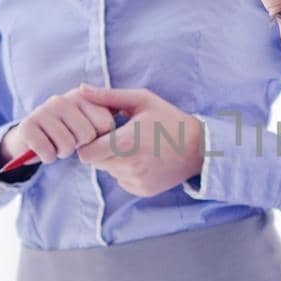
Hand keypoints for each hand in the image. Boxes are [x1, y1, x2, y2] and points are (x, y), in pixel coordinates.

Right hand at [0, 86, 117, 166]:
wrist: (31, 138)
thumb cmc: (68, 132)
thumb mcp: (90, 124)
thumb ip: (107, 123)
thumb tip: (126, 134)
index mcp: (82, 96)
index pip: (106, 124)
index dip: (101, 138)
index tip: (90, 136)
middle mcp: (61, 99)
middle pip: (87, 135)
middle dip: (82, 146)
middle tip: (71, 141)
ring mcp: (42, 111)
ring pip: (66, 145)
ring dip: (63, 153)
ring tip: (58, 145)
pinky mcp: (26, 126)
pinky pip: (47, 152)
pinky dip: (49, 157)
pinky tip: (46, 150)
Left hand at [74, 87, 203, 196]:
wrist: (200, 147)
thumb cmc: (169, 119)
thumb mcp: (141, 100)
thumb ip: (108, 96)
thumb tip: (81, 89)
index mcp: (125, 142)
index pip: (86, 153)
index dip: (89, 142)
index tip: (101, 133)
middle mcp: (129, 165)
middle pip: (95, 163)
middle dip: (100, 151)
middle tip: (117, 138)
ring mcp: (136, 180)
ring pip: (109, 171)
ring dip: (114, 160)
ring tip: (134, 147)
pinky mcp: (143, 190)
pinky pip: (122, 181)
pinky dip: (127, 171)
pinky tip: (143, 160)